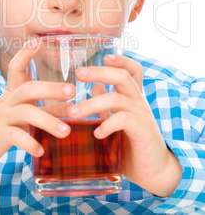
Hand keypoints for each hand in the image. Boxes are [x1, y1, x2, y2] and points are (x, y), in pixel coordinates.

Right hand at [0, 40, 74, 178]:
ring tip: (66, 131)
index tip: (39, 42)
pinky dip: (30, 143)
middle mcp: (7, 102)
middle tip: (73, 90)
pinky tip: (41, 150)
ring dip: (48, 121)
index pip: (17, 68)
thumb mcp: (21, 115)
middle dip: (51, 88)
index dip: (26, 54)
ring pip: (26, 113)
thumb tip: (73, 107)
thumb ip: (45, 110)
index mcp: (12, 93)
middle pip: (28, 88)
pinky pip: (16, 137)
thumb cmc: (0, 127)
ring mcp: (2, 117)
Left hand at [68, 55, 181, 196]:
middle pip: (122, 76)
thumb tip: (95, 87)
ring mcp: (142, 115)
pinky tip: (96, 133)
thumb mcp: (117, 122)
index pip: (133, 70)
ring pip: (117, 98)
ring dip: (91, 104)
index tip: (105, 56)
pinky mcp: (143, 131)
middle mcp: (139, 102)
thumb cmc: (131, 144)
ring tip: (73, 113)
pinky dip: (107, 124)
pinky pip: (123, 120)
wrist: (154, 171)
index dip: (121, 60)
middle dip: (99, 72)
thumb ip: (107, 106)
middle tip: (78, 74)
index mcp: (133, 97)